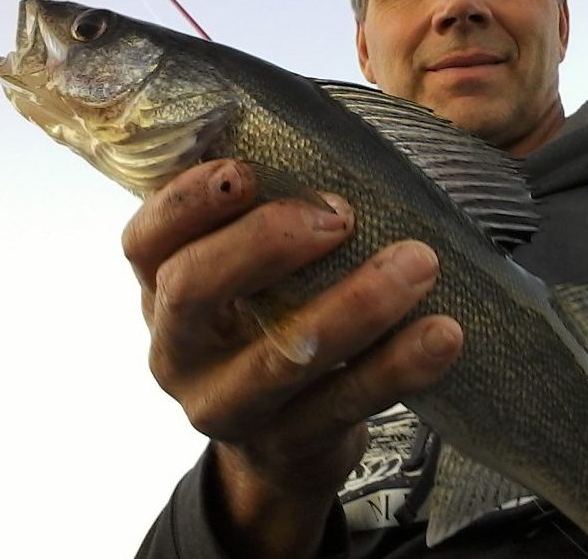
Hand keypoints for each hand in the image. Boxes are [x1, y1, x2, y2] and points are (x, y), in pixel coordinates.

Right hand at [122, 159, 462, 557]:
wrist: (283, 436)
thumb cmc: (270, 320)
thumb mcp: (248, 277)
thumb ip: (264, 222)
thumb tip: (334, 145)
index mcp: (162, 290)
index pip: (145, 240)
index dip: (187, 202)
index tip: (246, 170)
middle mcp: (178, 349)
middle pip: (193, 289)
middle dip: (265, 243)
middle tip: (339, 216)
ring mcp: (225, 405)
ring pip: (279, 358)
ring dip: (355, 305)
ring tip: (419, 263)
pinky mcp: (284, 443)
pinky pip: (343, 404)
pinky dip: (397, 366)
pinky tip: (442, 334)